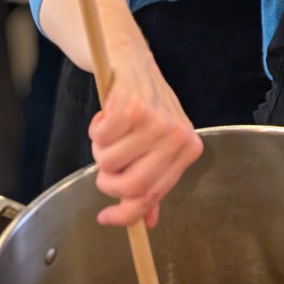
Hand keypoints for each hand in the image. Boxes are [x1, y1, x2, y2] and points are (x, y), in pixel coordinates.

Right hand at [87, 51, 202, 228]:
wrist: (132, 62)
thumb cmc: (145, 106)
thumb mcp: (157, 144)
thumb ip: (153, 181)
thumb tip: (146, 222)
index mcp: (187, 150)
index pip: (153, 195)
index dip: (125, 214)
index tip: (105, 218)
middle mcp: (177, 137)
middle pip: (130, 186)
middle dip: (107, 181)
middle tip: (104, 166)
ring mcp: (156, 121)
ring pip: (109, 162)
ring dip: (100, 150)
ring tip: (110, 131)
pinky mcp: (132, 107)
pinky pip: (100, 138)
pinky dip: (96, 130)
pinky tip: (107, 116)